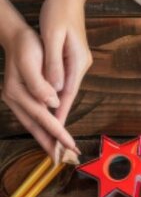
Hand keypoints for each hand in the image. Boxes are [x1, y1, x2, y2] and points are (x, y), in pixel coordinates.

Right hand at [0, 24, 77, 155]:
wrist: (17, 37)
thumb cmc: (27, 47)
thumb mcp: (31, 62)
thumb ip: (40, 85)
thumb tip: (53, 104)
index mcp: (17, 93)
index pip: (42, 117)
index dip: (57, 132)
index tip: (70, 144)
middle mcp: (14, 99)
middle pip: (35, 127)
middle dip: (50, 144)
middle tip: (64, 159)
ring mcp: (15, 100)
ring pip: (32, 125)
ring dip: (46, 139)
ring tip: (58, 152)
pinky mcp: (19, 98)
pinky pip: (32, 117)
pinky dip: (41, 128)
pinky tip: (49, 135)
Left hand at [39, 0, 92, 127]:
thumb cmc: (58, 13)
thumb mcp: (52, 38)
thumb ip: (53, 65)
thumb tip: (55, 91)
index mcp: (77, 62)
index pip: (68, 95)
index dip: (61, 116)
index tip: (57, 135)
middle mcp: (80, 65)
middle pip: (68, 96)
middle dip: (61, 117)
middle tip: (55, 140)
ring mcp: (77, 62)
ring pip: (65, 90)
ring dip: (57, 107)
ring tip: (50, 126)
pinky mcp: (71, 58)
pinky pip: (63, 81)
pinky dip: (56, 94)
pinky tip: (49, 102)